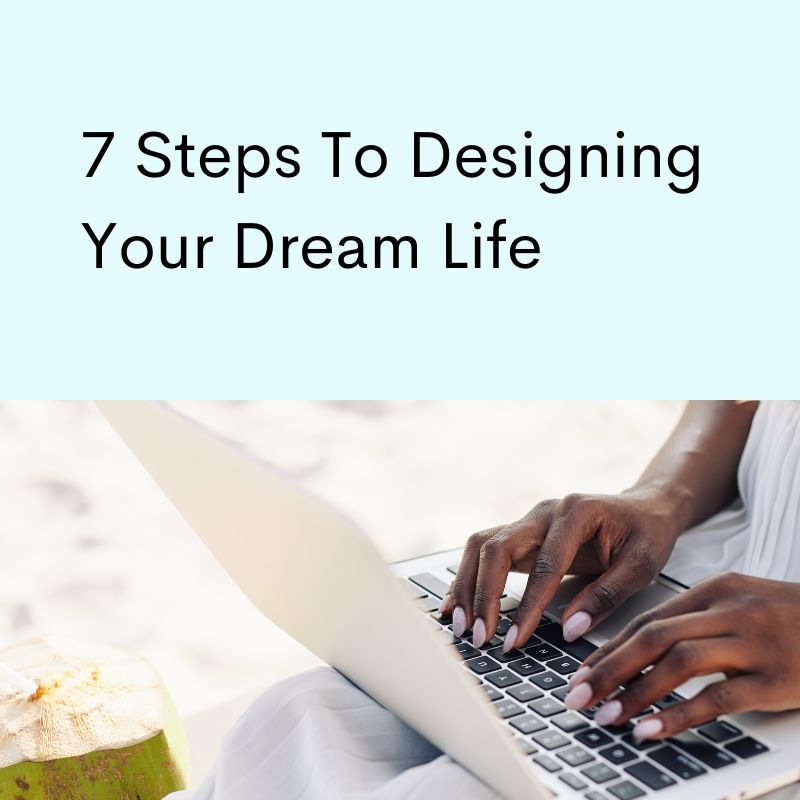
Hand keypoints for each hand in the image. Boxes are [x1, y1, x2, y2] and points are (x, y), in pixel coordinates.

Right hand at [441, 488, 685, 649]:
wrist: (646, 508)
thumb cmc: (648, 535)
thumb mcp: (642, 566)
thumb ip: (606, 596)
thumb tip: (569, 631)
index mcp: (576, 512)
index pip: (543, 564)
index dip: (526, 606)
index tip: (515, 640)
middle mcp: (544, 512)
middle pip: (496, 546)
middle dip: (482, 594)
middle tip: (478, 635)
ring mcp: (529, 520)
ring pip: (481, 546)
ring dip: (467, 585)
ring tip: (459, 623)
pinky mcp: (522, 534)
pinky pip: (486, 552)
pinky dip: (469, 577)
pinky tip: (458, 603)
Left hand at [563, 573, 799, 739]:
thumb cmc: (791, 618)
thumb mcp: (741, 604)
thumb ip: (697, 620)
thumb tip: (642, 649)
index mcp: (715, 590)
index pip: (649, 619)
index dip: (610, 647)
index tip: (581, 672)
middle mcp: (729, 610)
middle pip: (653, 636)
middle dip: (608, 668)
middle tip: (577, 696)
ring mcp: (754, 642)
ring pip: (679, 661)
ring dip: (635, 690)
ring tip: (605, 716)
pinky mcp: (776, 677)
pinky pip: (718, 697)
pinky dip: (679, 713)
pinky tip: (650, 729)